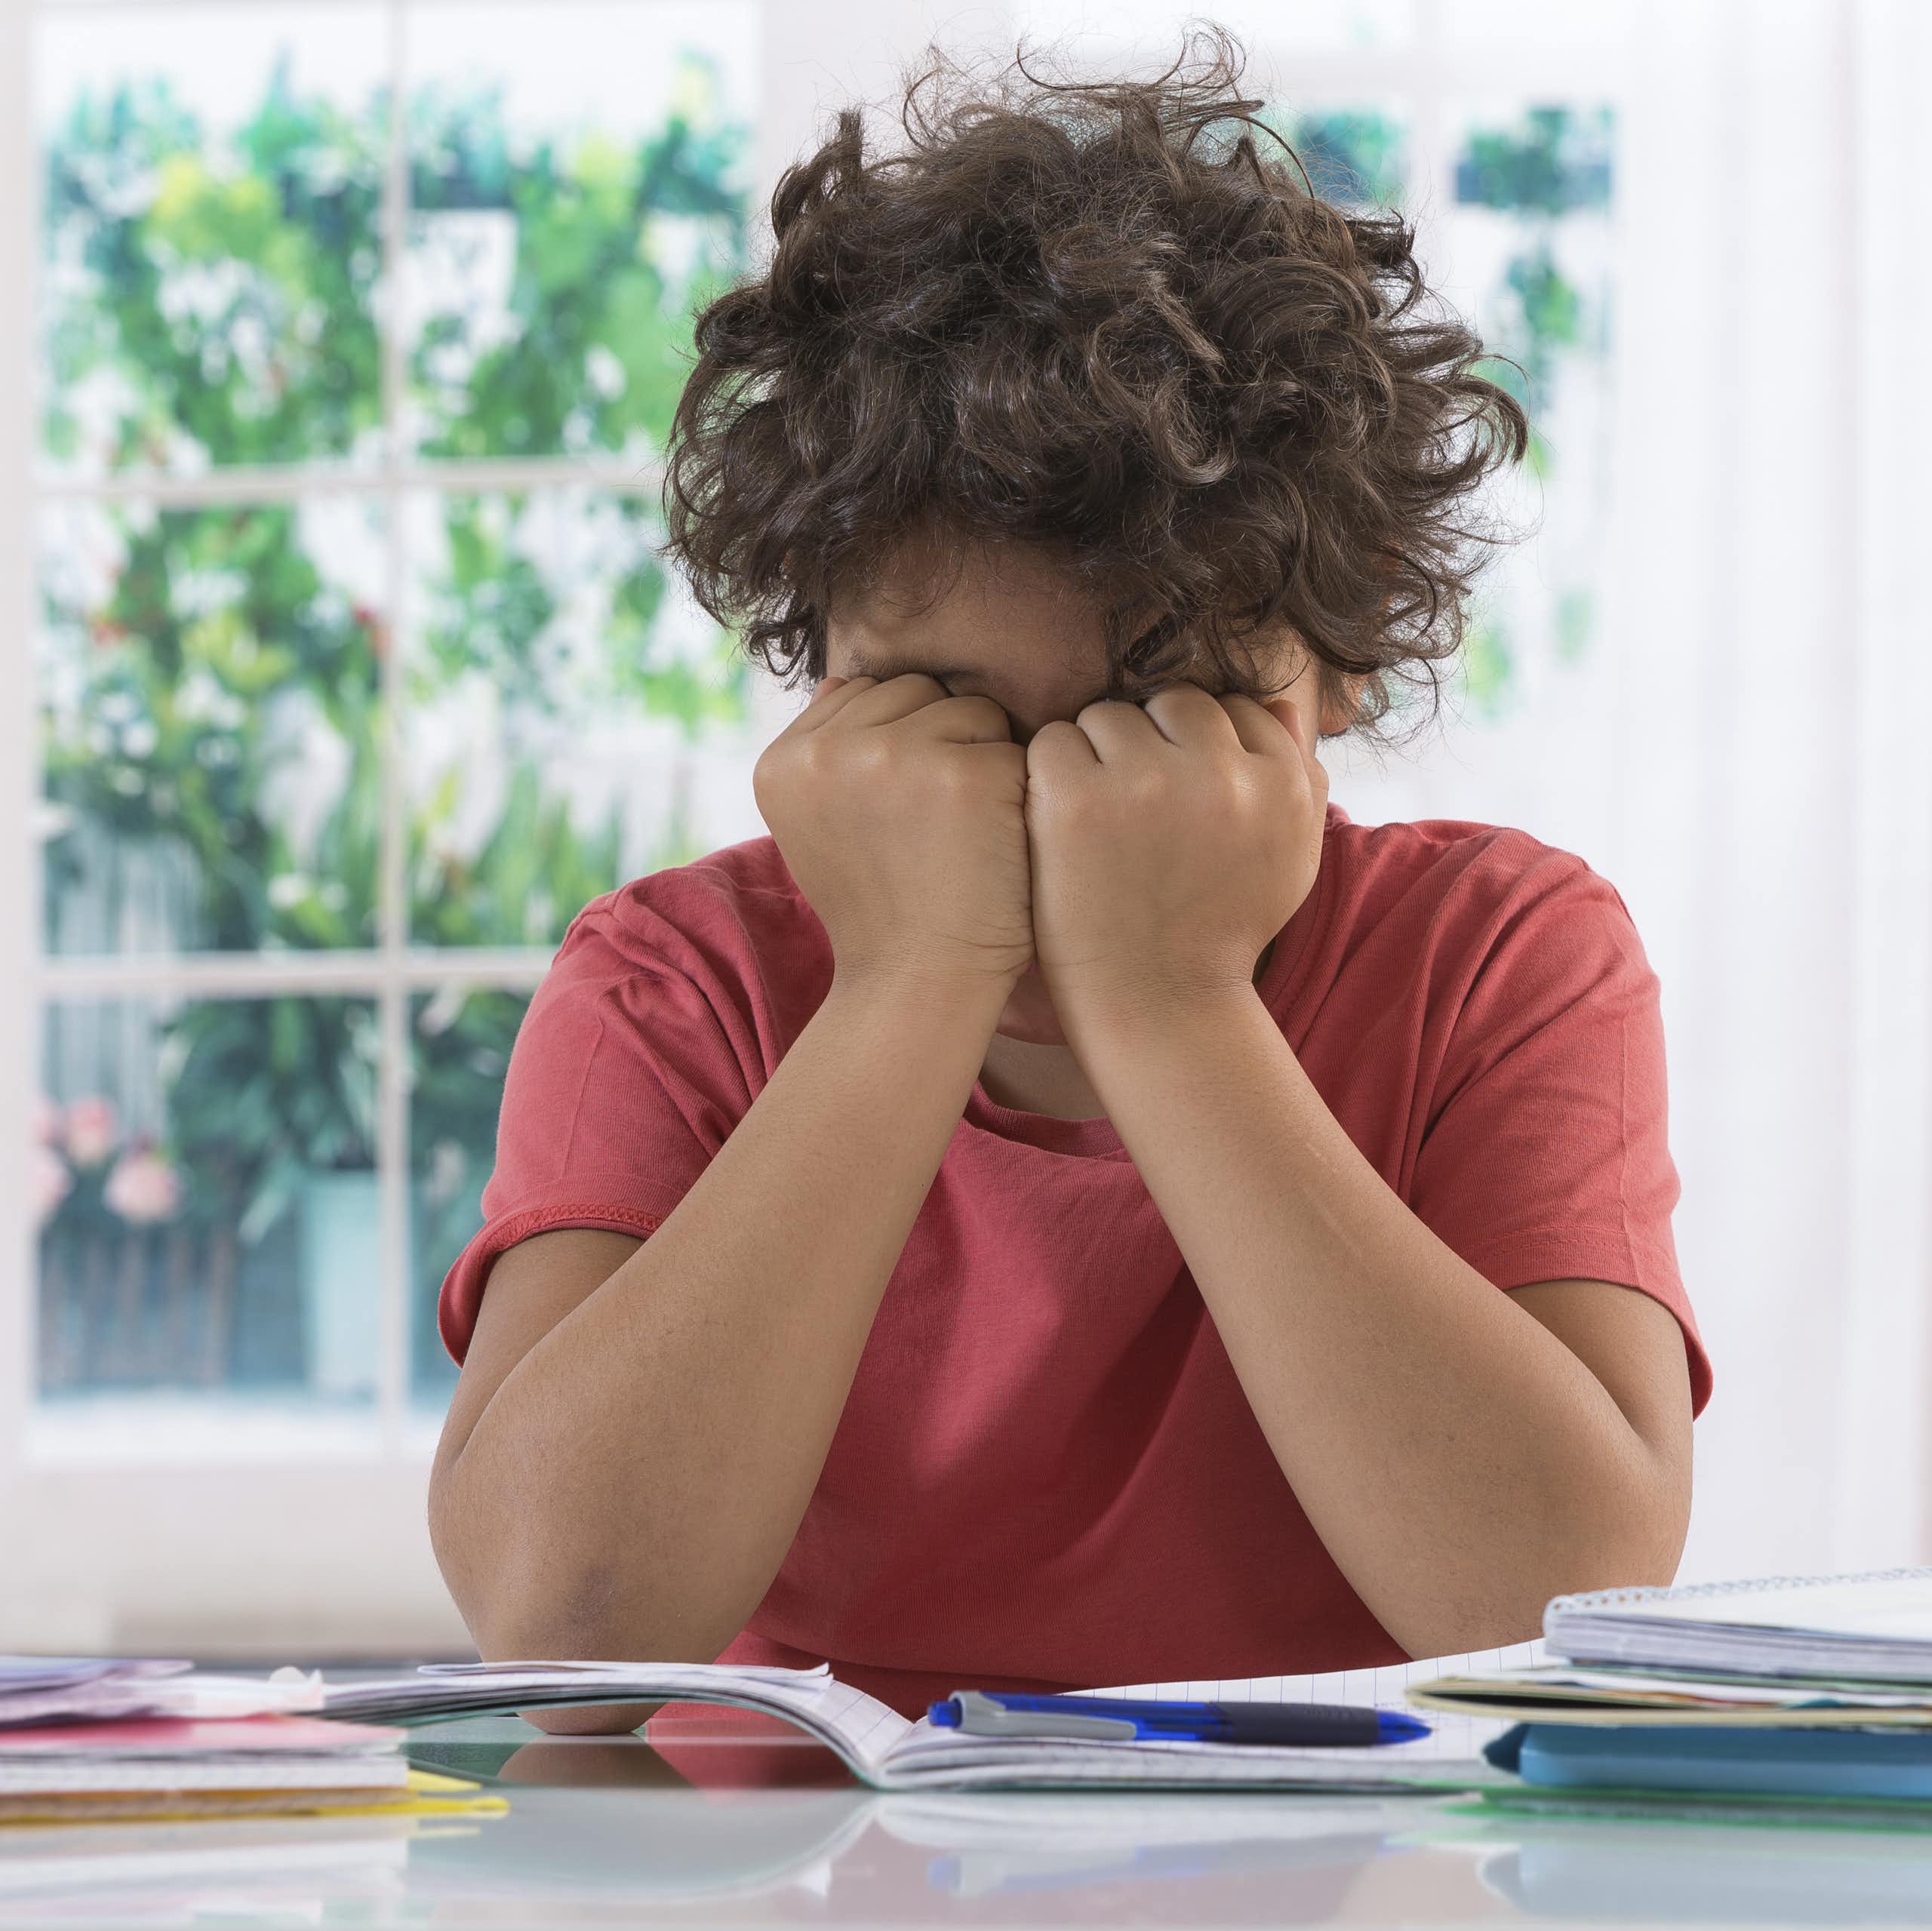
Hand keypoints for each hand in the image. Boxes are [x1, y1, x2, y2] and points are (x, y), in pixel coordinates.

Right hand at [754, 673, 1034, 994]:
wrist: (918, 987)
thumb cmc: (884, 911)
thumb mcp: (821, 829)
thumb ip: (828, 752)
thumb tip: (845, 682)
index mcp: (782, 762)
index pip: (865, 694)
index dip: (902, 744)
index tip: (905, 813)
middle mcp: (827, 752)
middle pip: (918, 690)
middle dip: (942, 742)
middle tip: (939, 827)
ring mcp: (892, 757)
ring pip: (970, 710)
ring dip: (983, 760)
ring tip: (965, 834)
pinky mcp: (962, 774)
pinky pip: (1013, 747)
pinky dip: (1018, 793)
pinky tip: (998, 845)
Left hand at [1021, 683, 1327, 1027]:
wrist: (1158, 1004)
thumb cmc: (1218, 930)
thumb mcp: (1290, 857)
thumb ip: (1298, 776)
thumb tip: (1278, 702)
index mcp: (1280, 784)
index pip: (1232, 709)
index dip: (1197, 748)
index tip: (1179, 796)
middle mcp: (1220, 775)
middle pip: (1171, 703)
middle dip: (1149, 743)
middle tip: (1133, 807)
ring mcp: (1146, 784)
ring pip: (1108, 716)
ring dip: (1096, 756)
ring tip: (1098, 819)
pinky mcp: (1076, 801)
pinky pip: (1054, 742)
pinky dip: (1049, 776)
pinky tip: (1059, 825)